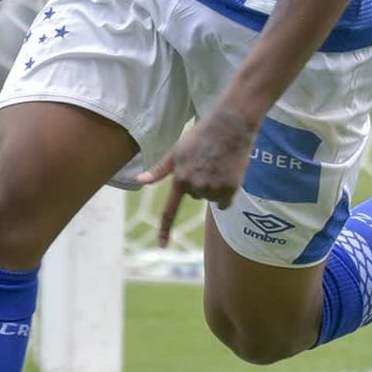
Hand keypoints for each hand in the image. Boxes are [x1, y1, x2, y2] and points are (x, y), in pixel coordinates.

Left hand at [142, 106, 257, 242]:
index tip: (161, 246)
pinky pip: (226, 202)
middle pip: (195, 197)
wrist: (230, 125)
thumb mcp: (176, 151)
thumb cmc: (200, 136)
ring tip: (217, 164)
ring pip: (211, 199)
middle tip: (205, 162)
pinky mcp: (232, 188)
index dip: (165, 230)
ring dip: (214, 186)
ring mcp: (214, 188)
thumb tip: (139, 180)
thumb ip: (160, 170)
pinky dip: (227, 192)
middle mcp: (196, 186)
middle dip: (199, 183)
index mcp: (180, 178)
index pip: (170, 210)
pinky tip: (228, 173)